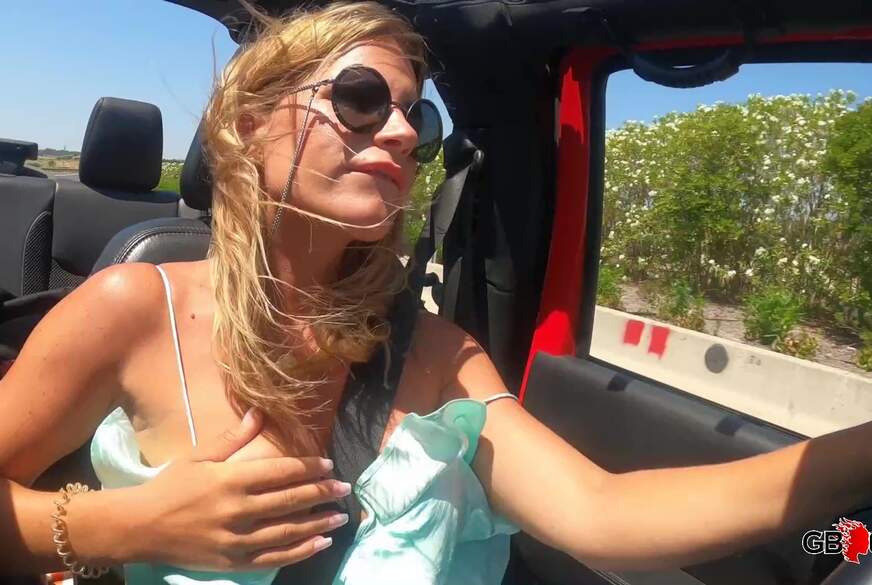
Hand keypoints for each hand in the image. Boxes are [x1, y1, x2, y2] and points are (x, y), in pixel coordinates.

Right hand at [131, 409, 350, 569]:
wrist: (140, 528)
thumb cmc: (171, 486)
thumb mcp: (198, 457)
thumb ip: (231, 439)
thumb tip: (258, 413)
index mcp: (231, 480)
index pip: (281, 472)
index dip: (308, 468)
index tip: (328, 465)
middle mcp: (237, 510)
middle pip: (290, 500)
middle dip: (322, 493)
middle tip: (345, 488)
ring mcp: (236, 539)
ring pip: (288, 531)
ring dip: (318, 523)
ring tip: (340, 516)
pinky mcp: (233, 562)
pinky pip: (274, 557)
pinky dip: (300, 551)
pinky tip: (319, 543)